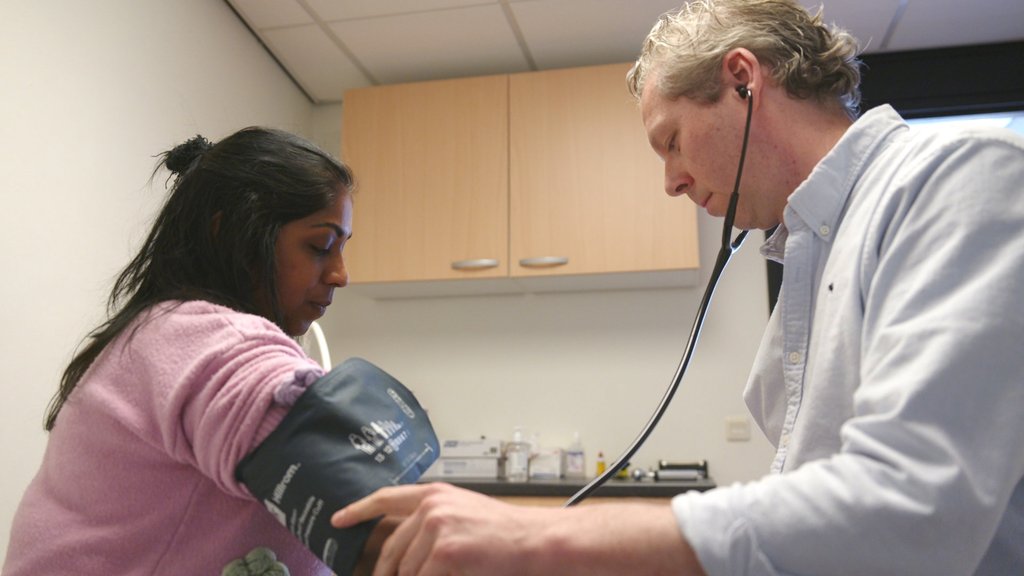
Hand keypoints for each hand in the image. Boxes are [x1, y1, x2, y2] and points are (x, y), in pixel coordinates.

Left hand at [333, 482, 550, 575]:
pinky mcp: (445, 550)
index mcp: (435, 494)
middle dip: (389, 573)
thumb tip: (405, 553)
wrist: (535, 540)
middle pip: (392, 549)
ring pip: (407, 571)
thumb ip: (433, 524)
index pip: (387, 498)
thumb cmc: (506, 534)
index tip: (338, 520)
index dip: (359, 509)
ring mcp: (437, 527)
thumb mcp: (464, 515)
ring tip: (448, 571)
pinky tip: (454, 574)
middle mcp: (432, 506)